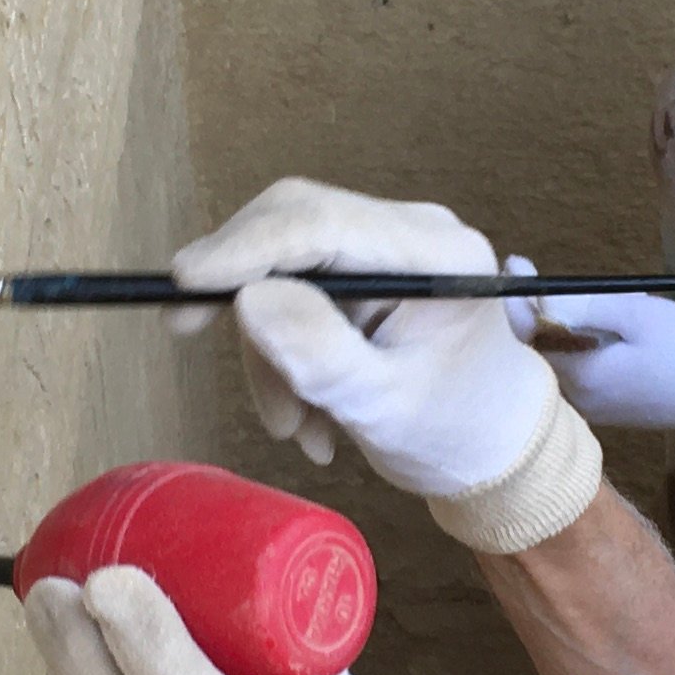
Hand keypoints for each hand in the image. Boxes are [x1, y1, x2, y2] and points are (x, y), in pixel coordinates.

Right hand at [172, 178, 559, 498]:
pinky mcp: (367, 270)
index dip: (245, 247)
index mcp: (436, 253)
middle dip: (247, 299)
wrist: (491, 451)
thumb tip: (248, 300)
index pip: (322, 223)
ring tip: (295, 427)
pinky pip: (297, 289)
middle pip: (293, 227)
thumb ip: (320, 355)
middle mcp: (412, 230)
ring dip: (270, 349)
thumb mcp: (383, 407)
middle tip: (185, 332)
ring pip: (285, 265)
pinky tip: (310, 413)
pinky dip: (285, 351)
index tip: (183, 283)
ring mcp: (388, 246)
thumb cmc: (452, 432)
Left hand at [516, 277, 674, 449]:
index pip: (526, 335)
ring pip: (556, 363)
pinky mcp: (607, 411)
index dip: (514, 298)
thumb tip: (536, 293)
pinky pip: (576, 374)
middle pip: (536, 351)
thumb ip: (581, 306)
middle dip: (532, 312)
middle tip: (534, 275)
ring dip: (556, 330)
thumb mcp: (637, 313)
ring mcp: (592, 409)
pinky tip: (594, 330)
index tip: (514, 263)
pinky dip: (575, 348)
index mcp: (581, 375)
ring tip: (568, 300)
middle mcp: (577, 399)